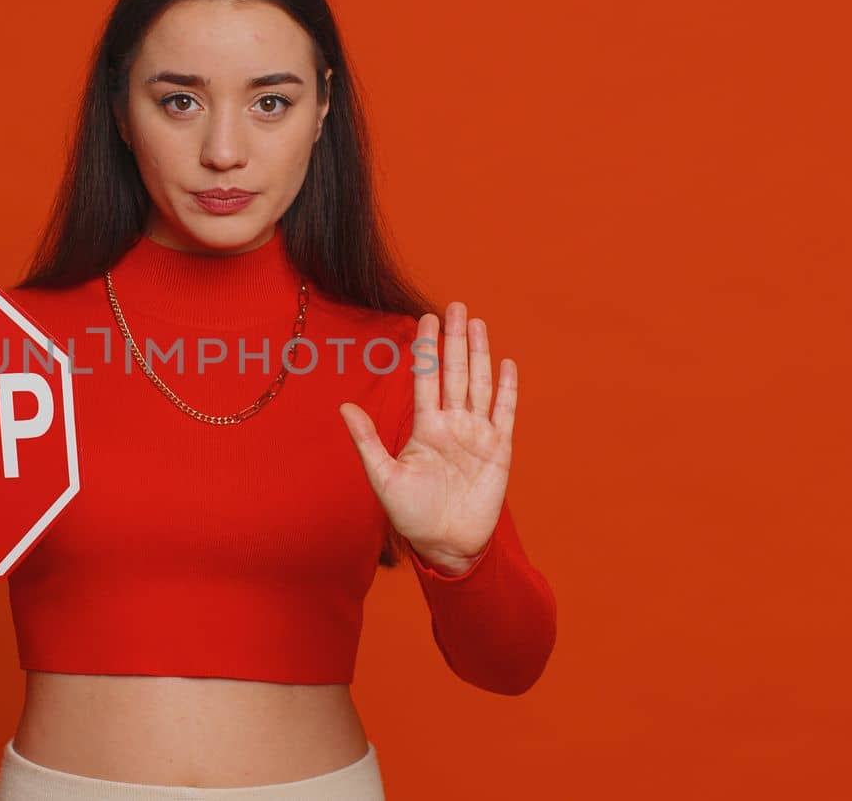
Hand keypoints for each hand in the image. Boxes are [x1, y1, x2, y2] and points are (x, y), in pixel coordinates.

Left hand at [339, 302, 516, 573]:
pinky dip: (507, 389)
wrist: (445, 545)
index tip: (425, 319)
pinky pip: (504, 413)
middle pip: (455, 373)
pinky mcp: (499, 450)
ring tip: (478, 324)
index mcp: (425, 427)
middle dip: (455, 340)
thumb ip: (367, 441)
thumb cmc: (411, 515)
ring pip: (479, 385)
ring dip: (480, 355)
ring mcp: (477, 435)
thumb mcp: (383, 477)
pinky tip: (507, 364)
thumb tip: (344, 407)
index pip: (427, 378)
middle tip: (456, 307)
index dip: (427, 349)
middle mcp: (452, 425)